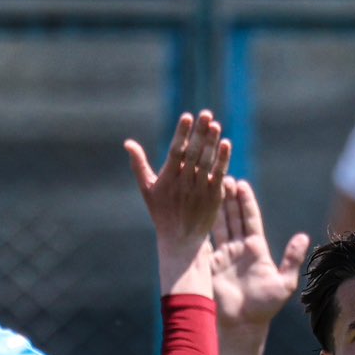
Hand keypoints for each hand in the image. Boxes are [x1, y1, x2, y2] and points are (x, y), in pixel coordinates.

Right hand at [124, 111, 230, 256]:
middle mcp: (184, 183)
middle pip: (194, 154)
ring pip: (207, 162)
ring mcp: (200, 190)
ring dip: (212, 143)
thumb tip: (128, 143)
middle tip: (207, 114)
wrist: (181, 241)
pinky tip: (226, 144)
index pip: (176, 152)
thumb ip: (139, 165)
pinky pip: (219, 175)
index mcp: (168, 179)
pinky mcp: (213, 197)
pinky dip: (223, 160)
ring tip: (216, 125)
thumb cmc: (162, 213)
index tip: (187, 116)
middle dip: (200, 133)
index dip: (182, 134)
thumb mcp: (147, 189)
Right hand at [210, 177, 309, 329]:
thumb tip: (304, 236)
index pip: (250, 218)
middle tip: (222, 176)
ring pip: (216, 224)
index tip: (242, 184)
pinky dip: (199, 225)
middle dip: (227, 197)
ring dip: (213, 206)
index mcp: (256, 248)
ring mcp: (222, 254)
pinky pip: (203, 241)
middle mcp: (238, 248)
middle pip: (232, 216)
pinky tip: (194, 211)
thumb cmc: (265, 306)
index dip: (246, 201)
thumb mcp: (284, 283)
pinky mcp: (208, 264)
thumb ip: (292, 259)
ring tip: (207, 187)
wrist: (242, 325)